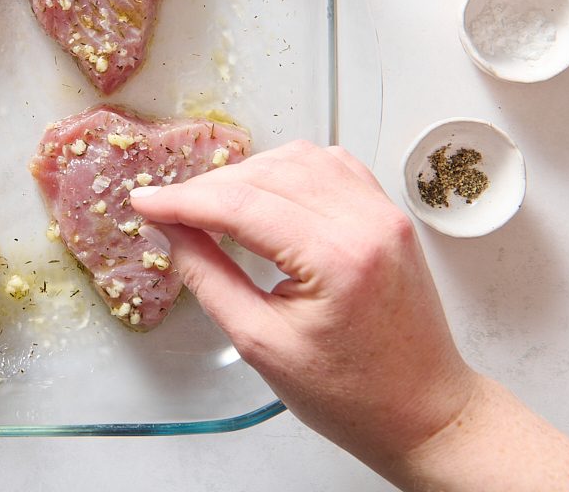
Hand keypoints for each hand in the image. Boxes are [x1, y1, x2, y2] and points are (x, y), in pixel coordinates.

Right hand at [129, 140, 476, 468]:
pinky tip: (265, 194)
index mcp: (337, 258)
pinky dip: (289, 170)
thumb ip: (208, 276)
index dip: (183, 200)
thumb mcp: (260, 342)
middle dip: (209, 187)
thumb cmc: (348, 394)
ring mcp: (383, 212)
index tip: (145, 201)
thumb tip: (171, 230)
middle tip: (170, 210)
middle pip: (266, 173)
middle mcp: (366, 222)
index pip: (242, 205)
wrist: (422, 411)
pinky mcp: (388, 213)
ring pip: (298, 158)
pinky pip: (331, 165)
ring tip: (213, 205)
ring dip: (248, 173)